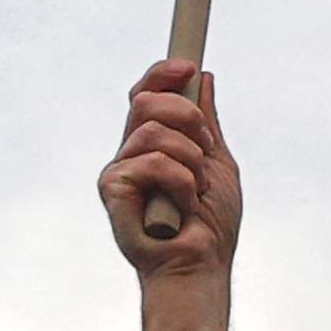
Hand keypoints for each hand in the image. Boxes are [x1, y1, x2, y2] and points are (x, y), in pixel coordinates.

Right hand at [98, 58, 241, 330]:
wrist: (202, 264)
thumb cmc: (210, 226)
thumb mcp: (218, 162)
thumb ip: (207, 124)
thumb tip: (204, 79)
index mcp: (154, 143)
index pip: (147, 93)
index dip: (162, 74)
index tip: (188, 66)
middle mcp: (131, 151)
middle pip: (146, 100)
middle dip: (186, 116)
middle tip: (204, 149)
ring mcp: (119, 169)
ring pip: (154, 131)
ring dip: (190, 159)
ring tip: (194, 191)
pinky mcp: (112, 189)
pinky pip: (151, 162)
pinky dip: (180, 183)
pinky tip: (181, 208)